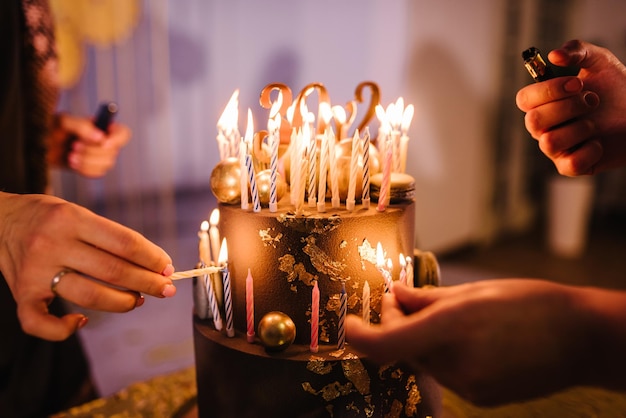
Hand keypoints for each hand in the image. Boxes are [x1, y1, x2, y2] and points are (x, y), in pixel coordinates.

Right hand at [0, 192, 175, 340]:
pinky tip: (81, 321)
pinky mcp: (21, 293)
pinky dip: (64, 330)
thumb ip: (109, 237)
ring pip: (89, 297)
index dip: (152, 258)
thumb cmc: (48, 217)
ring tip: (137, 300)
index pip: (125, 243)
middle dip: (147, 283)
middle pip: (113, 271)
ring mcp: (34, 272)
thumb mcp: (78, 212)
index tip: (167, 268)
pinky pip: (41, 323)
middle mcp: (52, 244)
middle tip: (166, 289)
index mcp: (72, 219)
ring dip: (122, 303)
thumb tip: (153, 264)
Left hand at [46, 112, 130, 177]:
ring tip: (70, 155)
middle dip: (93, 151)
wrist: (40, 145)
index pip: (123, 134)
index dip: (117, 139)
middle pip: (114, 152)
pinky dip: (84, 169)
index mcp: (103, 127)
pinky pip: (97, 173)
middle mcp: (106, 142)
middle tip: (74, 145)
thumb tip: (101, 137)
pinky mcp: (92, 169)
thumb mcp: (64, 122)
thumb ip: (83, 126)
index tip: (104, 143)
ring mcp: (100, 157)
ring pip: (107, 164)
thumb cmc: (52, 128)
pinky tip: (72, 162)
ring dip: (87, 161)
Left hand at [346, 280, 607, 405]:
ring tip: (445, 315)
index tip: (350, 322)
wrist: (582, 339)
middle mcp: (457, 362)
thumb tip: (396, 295)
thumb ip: (426, 298)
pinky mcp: (480, 397)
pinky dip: (443, 354)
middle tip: (406, 298)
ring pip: (423, 360)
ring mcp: (469, 386)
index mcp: (454, 327)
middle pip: (403, 348)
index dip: (359, 335)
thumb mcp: (474, 291)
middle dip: (396, 324)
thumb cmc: (531, 304)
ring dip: (421, 339)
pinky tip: (466, 338)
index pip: (386, 343)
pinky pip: (445, 373)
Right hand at [516, 40, 625, 175]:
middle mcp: (544, 127)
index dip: (547, 91)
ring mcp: (556, 149)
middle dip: (568, 108)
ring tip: (597, 121)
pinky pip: (571, 163)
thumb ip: (577, 51)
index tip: (577, 83)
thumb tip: (554, 55)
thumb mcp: (599, 61)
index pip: (524, 99)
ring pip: (549, 142)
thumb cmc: (616, 88)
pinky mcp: (572, 167)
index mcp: (542, 103)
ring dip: (580, 127)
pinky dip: (590, 150)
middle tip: (593, 100)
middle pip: (534, 121)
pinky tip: (600, 142)